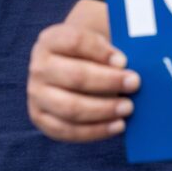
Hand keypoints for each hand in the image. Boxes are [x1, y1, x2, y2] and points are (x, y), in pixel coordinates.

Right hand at [28, 0, 139, 141]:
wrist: (68, 66)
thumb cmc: (91, 52)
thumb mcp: (98, 39)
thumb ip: (113, 46)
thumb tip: (133, 64)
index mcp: (51, 39)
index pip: (75, 41)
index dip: (101, 51)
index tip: (124, 60)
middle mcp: (38, 66)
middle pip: (75, 76)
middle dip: (108, 82)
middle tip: (135, 83)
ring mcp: (36, 94)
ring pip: (71, 107)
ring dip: (104, 109)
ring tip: (128, 107)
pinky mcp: (40, 118)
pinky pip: (68, 130)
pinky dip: (95, 131)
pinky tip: (118, 125)